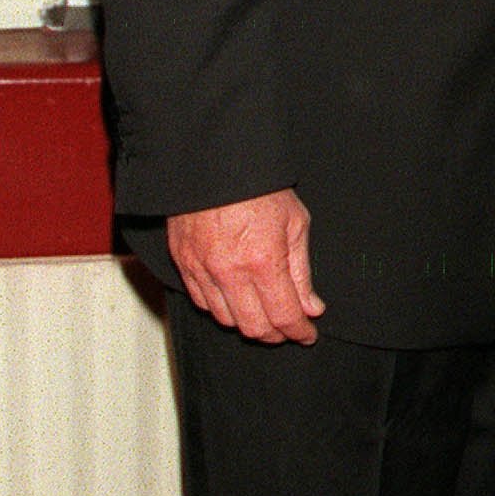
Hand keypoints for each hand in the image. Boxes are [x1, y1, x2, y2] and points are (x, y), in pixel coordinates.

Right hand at [167, 190, 324, 342]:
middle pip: (254, 327)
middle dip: (276, 334)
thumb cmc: (259, 186)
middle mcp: (229, 271)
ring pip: (225, 319)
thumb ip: (301, 271)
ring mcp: (202, 269)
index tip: (307, 334)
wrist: (215, 161)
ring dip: (247, 322)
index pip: (283, 316)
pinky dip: (221, 308)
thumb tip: (311, 308)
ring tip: (263, 312)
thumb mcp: (295, 223)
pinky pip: (201, 302)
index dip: (299, 332)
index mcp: (262, 261)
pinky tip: (235, 298)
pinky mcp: (183, 262)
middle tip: (288, 327)